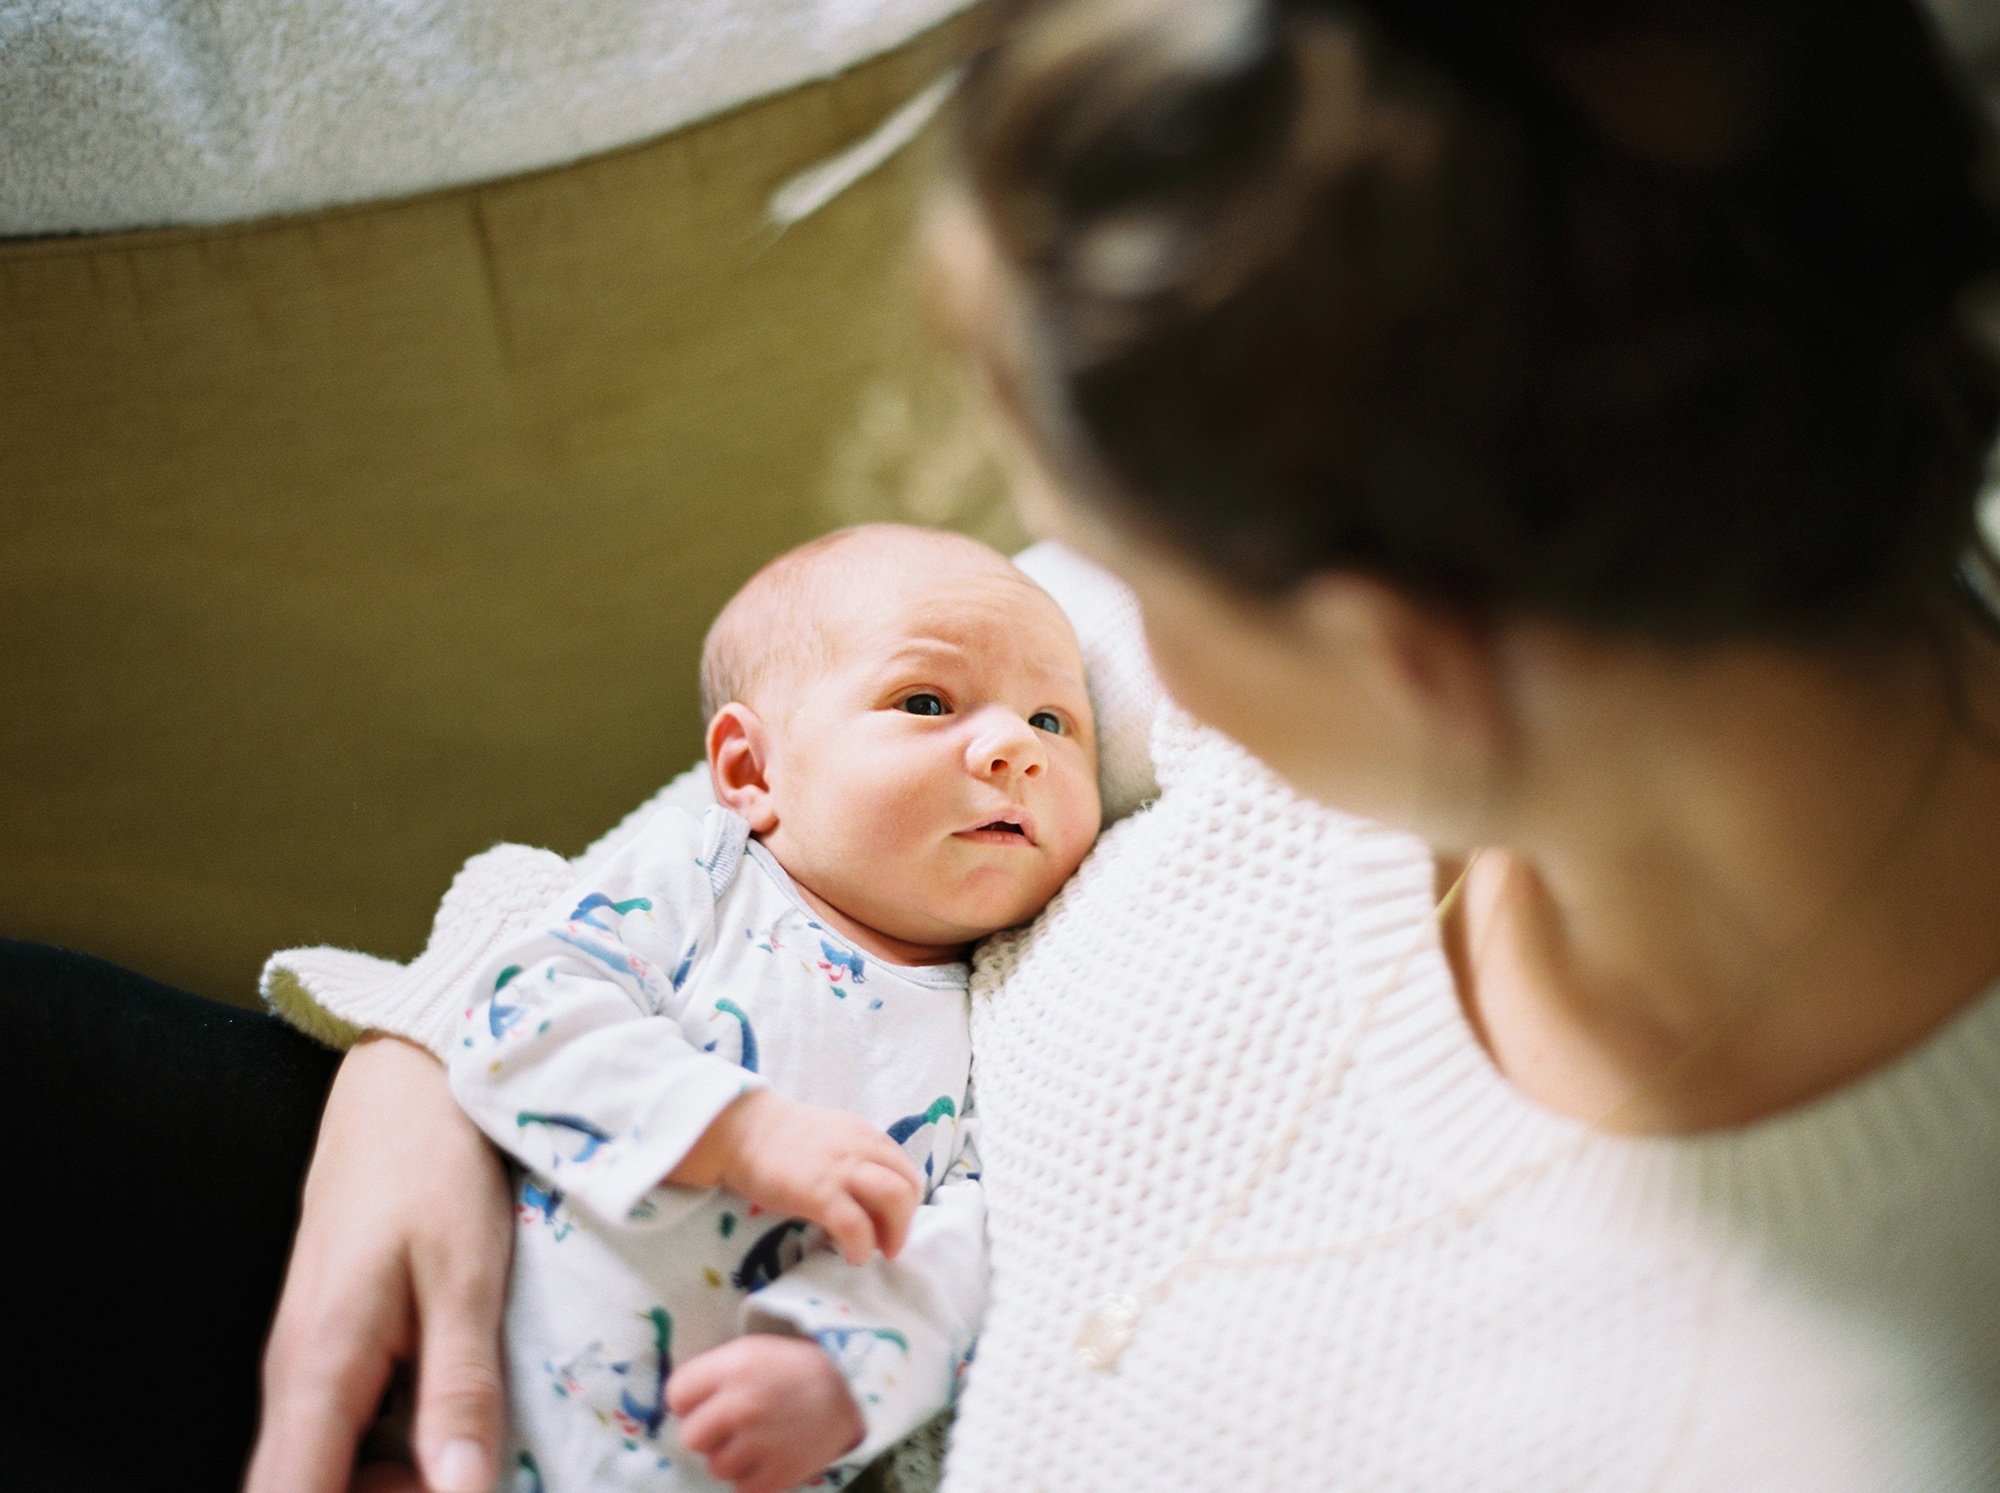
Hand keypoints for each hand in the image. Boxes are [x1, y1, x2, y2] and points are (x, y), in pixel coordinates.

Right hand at [244, 1035, 512, 1492]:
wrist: (405, 1080)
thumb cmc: (439, 1166)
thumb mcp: (469, 1276)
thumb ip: (461, 1391)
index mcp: (319, 1369)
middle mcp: (294, 1378)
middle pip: (307, 1491)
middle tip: (468, 1477)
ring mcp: (307, 1363)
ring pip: (327, 1468)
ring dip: (391, 1485)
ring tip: (468, 1457)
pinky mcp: (331, 1346)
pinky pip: (344, 1433)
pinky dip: (392, 1454)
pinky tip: (455, 1433)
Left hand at [667, 1335, 864, 1492]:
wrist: (851, 1391)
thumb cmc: (792, 1369)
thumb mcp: (750, 1352)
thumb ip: (711, 1375)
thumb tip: (675, 1407)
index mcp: (733, 1367)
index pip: (676, 1395)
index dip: (689, 1400)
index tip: (706, 1401)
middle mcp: (742, 1405)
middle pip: (691, 1437)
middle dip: (708, 1433)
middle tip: (732, 1425)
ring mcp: (760, 1443)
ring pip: (716, 1466)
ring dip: (731, 1457)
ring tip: (757, 1440)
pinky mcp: (778, 1475)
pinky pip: (742, 1488)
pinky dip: (753, 1477)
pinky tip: (770, 1456)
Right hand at [670, 1090, 921, 1263]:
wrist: (743, 1132)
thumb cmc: (782, 1140)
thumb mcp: (832, 1138)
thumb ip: (856, 1158)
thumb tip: (872, 1199)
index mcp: (866, 1135)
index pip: (905, 1169)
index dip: (907, 1201)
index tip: (891, 1221)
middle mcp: (861, 1148)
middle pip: (908, 1185)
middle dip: (906, 1221)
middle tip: (890, 1244)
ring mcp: (842, 1170)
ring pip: (895, 1199)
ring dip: (894, 1233)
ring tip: (877, 1251)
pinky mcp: (819, 1194)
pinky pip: (856, 1226)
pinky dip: (862, 1247)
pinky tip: (852, 1255)